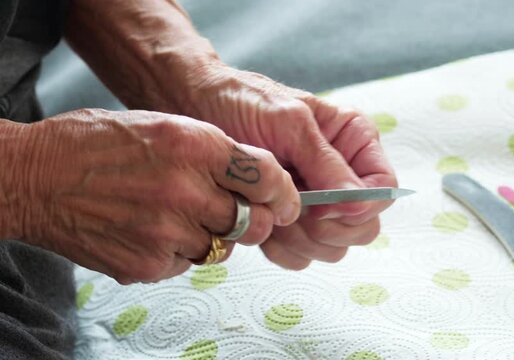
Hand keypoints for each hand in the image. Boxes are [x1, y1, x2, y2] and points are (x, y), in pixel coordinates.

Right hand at [17, 109, 299, 283]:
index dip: (284, 192)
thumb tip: (258, 179)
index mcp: (194, 145)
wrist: (33, 177)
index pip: (267, 176)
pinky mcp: (147, 264)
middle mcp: (186, 190)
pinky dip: (178, 252)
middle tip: (235, 211)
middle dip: (251, 219)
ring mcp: (166, 232)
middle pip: (252, 221)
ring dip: (211, 236)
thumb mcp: (163, 124)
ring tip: (178, 216)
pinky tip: (151, 230)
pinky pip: (185, 264)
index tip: (287, 201)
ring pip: (221, 249)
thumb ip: (214, 151)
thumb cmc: (96, 143)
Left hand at [180, 66, 397, 268]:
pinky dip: (283, 249)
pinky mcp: (288, 221)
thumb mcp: (287, 122)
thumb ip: (325, 162)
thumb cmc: (242, 101)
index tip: (320, 207)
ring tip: (270, 211)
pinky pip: (302, 256)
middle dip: (328, 230)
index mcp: (353, 141)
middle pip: (363, 227)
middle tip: (291, 213)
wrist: (193, 108)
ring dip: (302, 241)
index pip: (383, 189)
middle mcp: (341, 174)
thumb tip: (357, 204)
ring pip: (333, 247)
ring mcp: (316, 202)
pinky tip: (261, 224)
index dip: (359, 207)